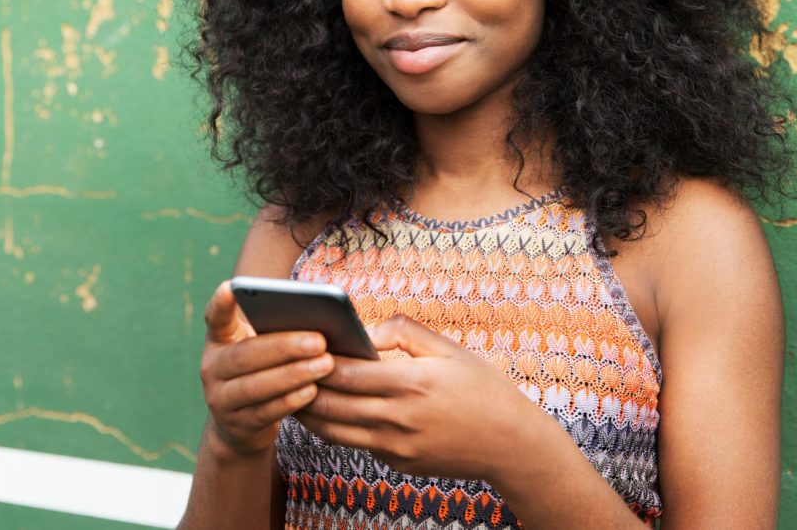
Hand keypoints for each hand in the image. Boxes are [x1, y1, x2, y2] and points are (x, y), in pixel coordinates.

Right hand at [199, 280, 335, 457]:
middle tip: (320, 340)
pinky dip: (290, 401)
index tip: (231, 287)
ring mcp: (220, 399)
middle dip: (285, 347)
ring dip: (293, 375)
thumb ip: (272, 334)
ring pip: (256, 386)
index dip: (220, 304)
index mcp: (218, 341)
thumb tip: (317, 319)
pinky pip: (265, 412)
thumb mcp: (257, 349)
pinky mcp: (236, 425)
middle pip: (246, 355)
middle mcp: (212, 368)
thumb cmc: (258, 372)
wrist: (238, 425)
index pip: (214, 318)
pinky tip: (312, 391)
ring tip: (325, 364)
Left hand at [295, 315, 542, 480]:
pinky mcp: (398, 464)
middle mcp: (398, 419)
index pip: (345, 374)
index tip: (300, 345)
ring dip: (309, 412)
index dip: (317, 361)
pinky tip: (328, 410)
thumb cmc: (483, 389)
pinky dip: (337, 427)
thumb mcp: (450, 349)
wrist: (512, 444)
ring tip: (294, 391)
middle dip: (302, 386)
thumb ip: (405, 332)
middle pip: (330, 405)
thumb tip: (367, 331)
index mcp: (411, 384)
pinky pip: (357, 444)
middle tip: (284, 368)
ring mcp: (397, 447)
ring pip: (334, 431)